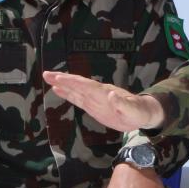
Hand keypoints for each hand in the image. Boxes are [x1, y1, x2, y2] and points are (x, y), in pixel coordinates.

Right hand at [43, 70, 164, 130]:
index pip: (86, 85)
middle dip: (63, 79)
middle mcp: (97, 93)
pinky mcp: (93, 105)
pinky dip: (67, 94)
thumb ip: (123, 104)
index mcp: (105, 93)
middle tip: (46, 74)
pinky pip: (77, 98)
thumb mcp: (133, 111)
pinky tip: (57, 90)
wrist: (142, 113)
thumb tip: (110, 94)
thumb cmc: (139, 112)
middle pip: (78, 84)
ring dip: (62, 84)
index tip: (59, 78)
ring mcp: (94, 98)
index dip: (72, 82)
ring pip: (75, 89)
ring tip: (47, 78)